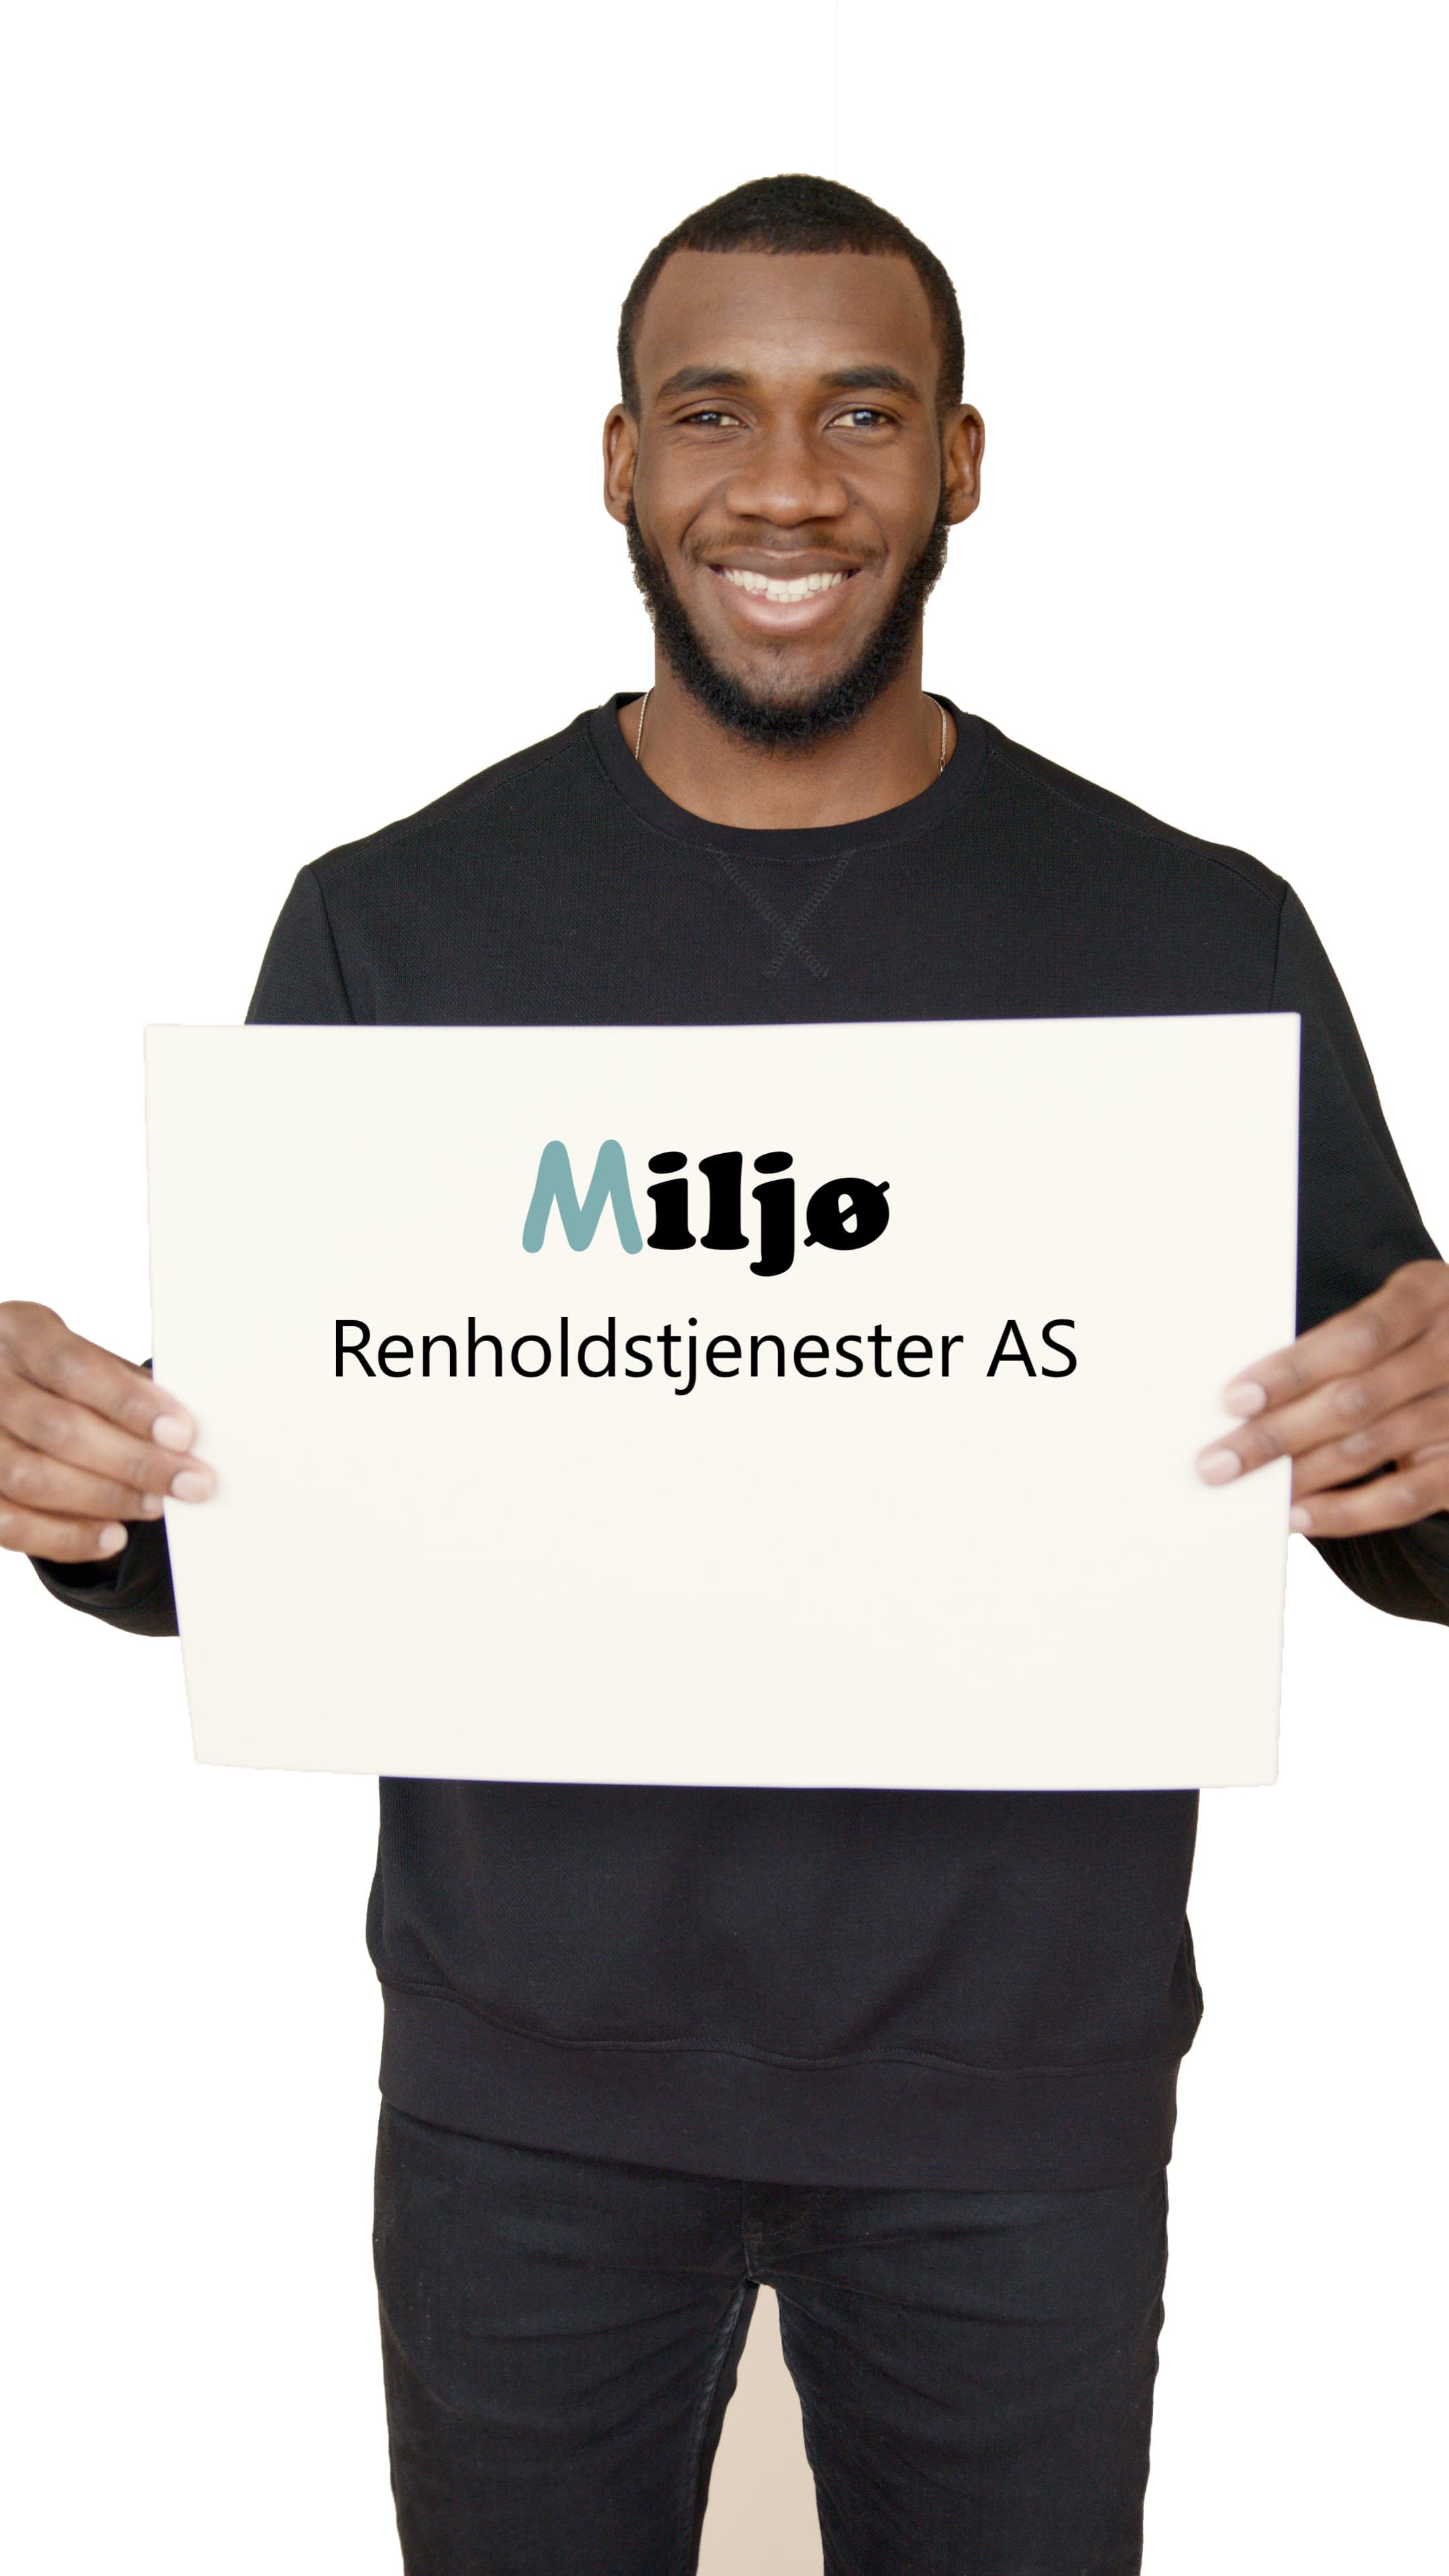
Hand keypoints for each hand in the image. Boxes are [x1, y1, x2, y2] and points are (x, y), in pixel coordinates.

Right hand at [0, 1302, 213, 1563]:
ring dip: (103, 1499)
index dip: (129, 1403)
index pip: (72, 1367)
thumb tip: (180, 1431)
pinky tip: (111, 1536)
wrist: (5, 1391)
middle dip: (132, 1461)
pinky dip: (65, 1537)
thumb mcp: (86, 1358)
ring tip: (154, 1505)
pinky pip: (9, 1524)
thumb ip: (124, 1386)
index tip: (182, 1434)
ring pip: (29, 1478)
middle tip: (188, 1482)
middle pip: (56, 1428)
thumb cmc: (56, 1376)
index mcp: (19, 1333)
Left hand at [1196, 1258, 1448, 1537]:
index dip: (1293, 1370)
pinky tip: (1300, 1516)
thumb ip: (1339, 1345)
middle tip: (1217, 1463)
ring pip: (1372, 1448)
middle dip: (1277, 1435)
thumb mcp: (1394, 1313)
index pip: (1356, 1337)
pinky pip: (1404, 1497)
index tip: (1235, 1399)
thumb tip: (1250, 1398)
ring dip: (1302, 1474)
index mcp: (1427, 1297)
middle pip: (1355, 1399)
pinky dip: (1346, 1512)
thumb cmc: (1415, 1336)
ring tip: (1249, 1491)